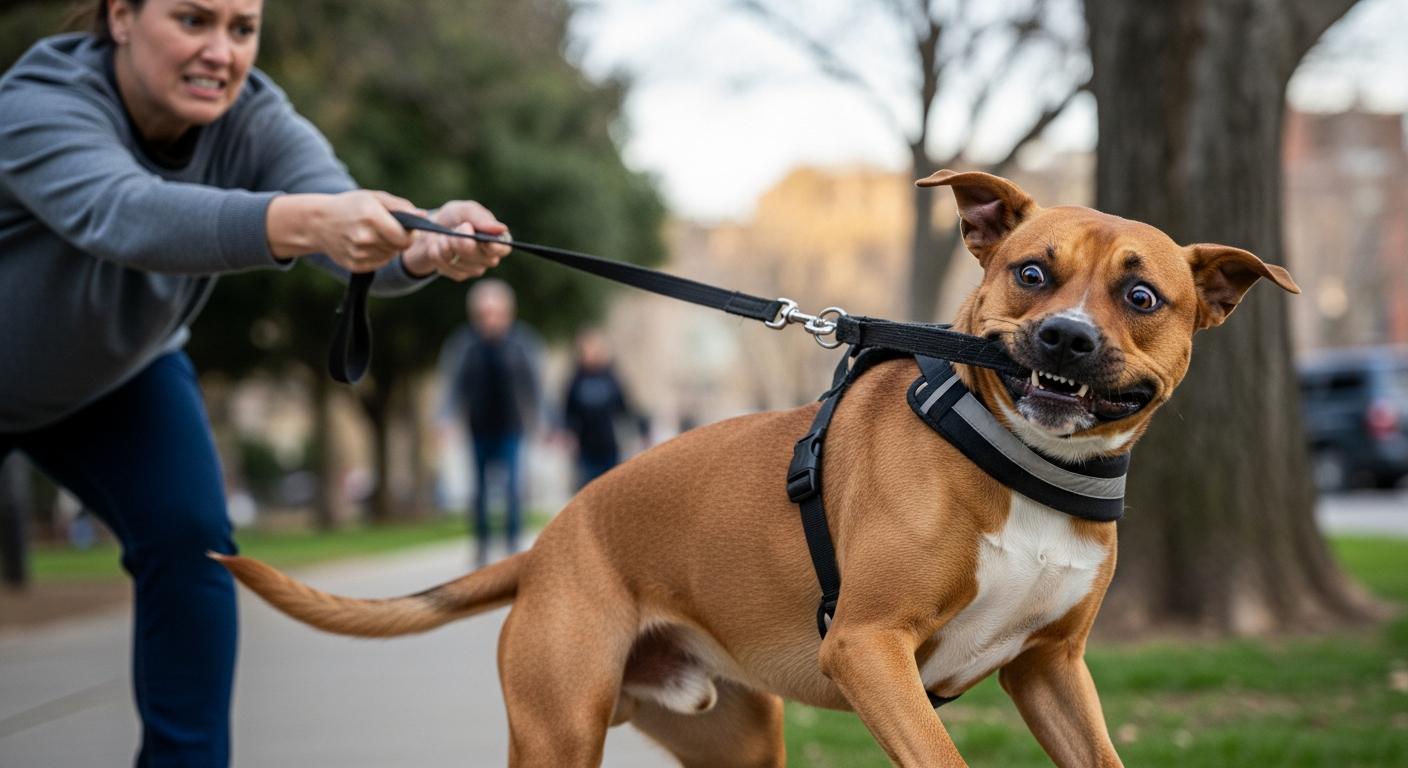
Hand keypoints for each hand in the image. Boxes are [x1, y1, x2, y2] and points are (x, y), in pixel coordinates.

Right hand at [267, 190, 416, 272]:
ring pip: (390, 256)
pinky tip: (367, 244)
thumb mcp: (375, 198)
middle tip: (388, 229)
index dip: (411, 235)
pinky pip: (380, 263)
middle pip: (399, 248)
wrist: (318, 222)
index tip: (408, 229)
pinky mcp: (355, 265)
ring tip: (375, 234)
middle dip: (400, 240)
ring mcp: (358, 253)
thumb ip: (402, 206)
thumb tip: (423, 216)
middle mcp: (364, 237)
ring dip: (389, 247)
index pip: (404, 238)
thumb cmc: (351, 206)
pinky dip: (379, 255)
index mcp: (371, 217)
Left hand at [401, 200, 511, 280]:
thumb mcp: (466, 211)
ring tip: (444, 236)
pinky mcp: (459, 275)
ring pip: (459, 261)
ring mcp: (475, 269)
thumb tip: (501, 228)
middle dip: (460, 240)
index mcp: (497, 240)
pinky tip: (438, 246)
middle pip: (477, 255)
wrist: (434, 228)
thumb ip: (482, 218)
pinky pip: (446, 267)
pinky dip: (437, 253)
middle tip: (455, 228)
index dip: (493, 246)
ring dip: (446, 245)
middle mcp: (489, 257)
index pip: (502, 249)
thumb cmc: (455, 218)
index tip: (482, 240)